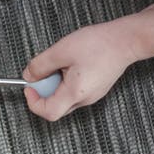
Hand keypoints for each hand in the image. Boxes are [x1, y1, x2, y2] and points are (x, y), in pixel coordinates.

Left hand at [22, 21, 137, 120]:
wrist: (125, 41)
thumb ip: (40, 65)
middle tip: (45, 70)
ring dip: (55, 84)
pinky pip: (74, 91)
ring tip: (62, 63)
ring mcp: (92, 95)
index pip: (48, 113)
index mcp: (75, 93)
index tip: (29, 87)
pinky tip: (71, 64)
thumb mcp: (61, 51)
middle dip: (44, 90)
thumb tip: (29, 76)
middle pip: (56, 106)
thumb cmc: (98, 44)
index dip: (33, 102)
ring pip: (64, 98)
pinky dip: (66, 81)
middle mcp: (85, 99)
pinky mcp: (96, 89)